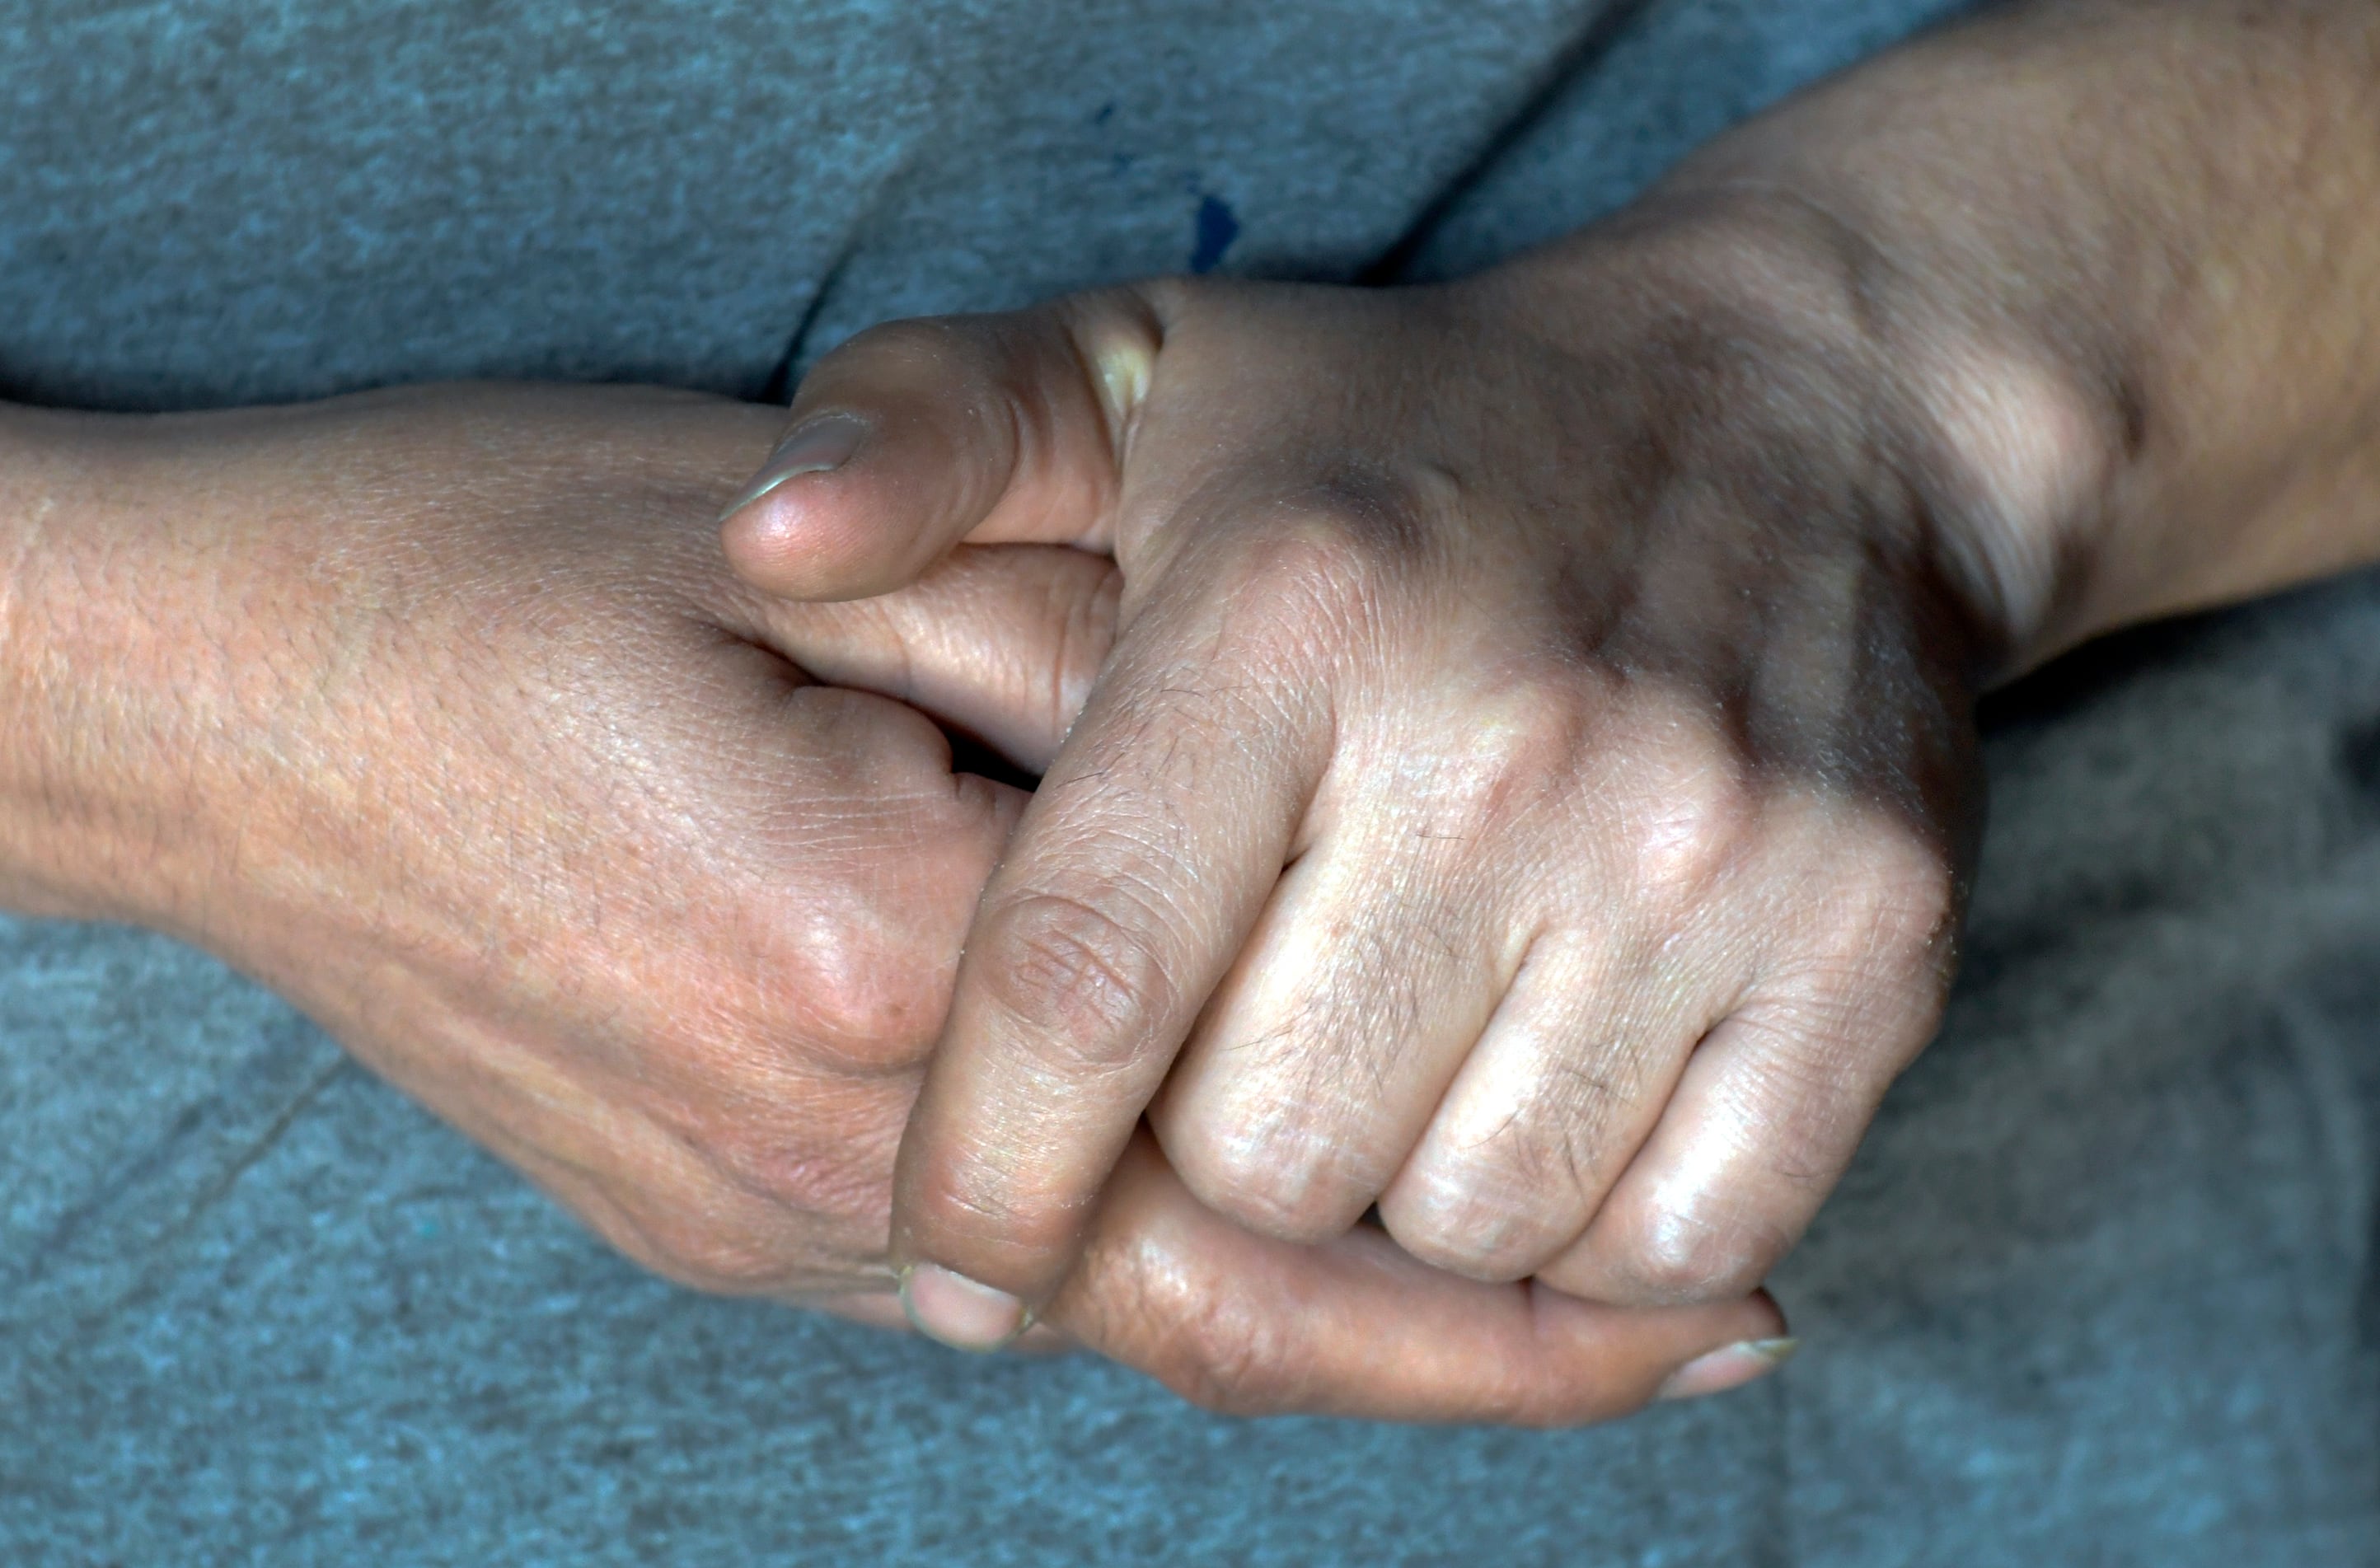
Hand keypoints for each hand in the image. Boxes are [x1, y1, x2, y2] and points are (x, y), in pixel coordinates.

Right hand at [0, 382, 1784, 1419]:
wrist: (219, 702)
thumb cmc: (485, 569)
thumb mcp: (799, 542)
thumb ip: (1075, 660)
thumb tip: (1288, 757)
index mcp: (874, 963)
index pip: (1249, 1142)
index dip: (1497, 1237)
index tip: (1694, 1286)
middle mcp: (829, 1148)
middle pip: (1218, 1321)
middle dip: (1481, 1361)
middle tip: (1707, 1341)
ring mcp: (762, 1215)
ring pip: (1121, 1326)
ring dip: (1353, 1335)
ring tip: (1573, 1311)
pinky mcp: (720, 1213)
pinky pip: (1012, 1285)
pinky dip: (1192, 1285)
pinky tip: (1313, 1238)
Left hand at [720, 202, 2000, 1340]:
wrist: (1806, 411)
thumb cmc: (1413, 433)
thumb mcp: (1140, 369)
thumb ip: (920, 435)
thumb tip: (761, 541)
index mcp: (1289, 613)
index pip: (1079, 979)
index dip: (987, 1165)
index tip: (955, 1240)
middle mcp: (1512, 740)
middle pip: (1261, 1154)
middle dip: (1206, 1149)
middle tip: (1238, 1046)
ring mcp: (1714, 853)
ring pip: (1459, 1225)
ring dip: (1393, 1187)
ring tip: (1395, 1043)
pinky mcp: (1874, 940)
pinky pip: (1669, 1239)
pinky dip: (1583, 1226)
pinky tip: (1547, 1090)